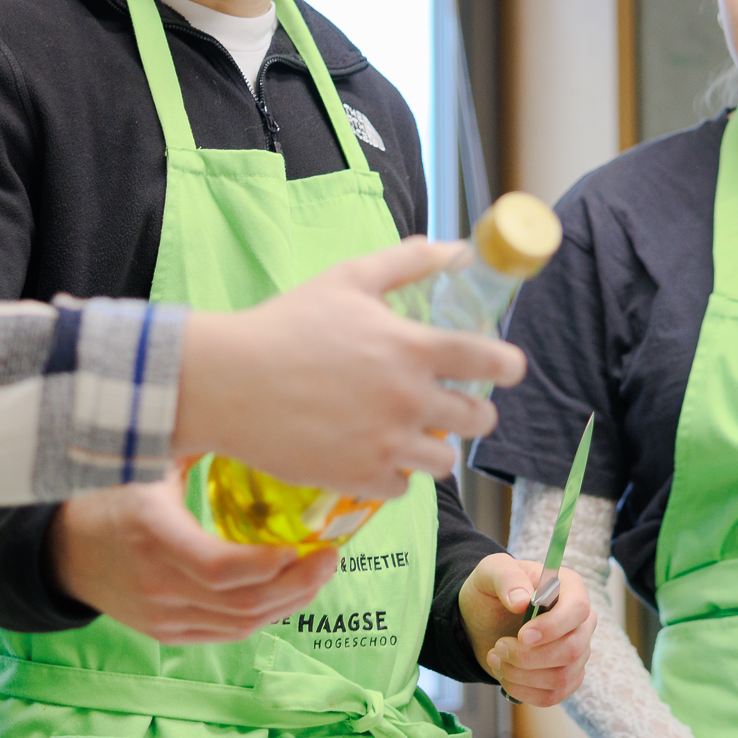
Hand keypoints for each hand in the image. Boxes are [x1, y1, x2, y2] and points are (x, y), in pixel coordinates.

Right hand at [48, 466, 338, 644]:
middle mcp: (156, 584)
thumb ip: (193, 443)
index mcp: (151, 534)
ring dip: (286, 605)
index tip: (307, 545)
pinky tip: (286, 596)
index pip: (219, 569)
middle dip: (296, 586)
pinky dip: (262, 618)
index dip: (269, 566)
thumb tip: (250, 412)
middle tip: (331, 559)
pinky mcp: (166, 633)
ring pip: (238, 624)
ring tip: (317, 575)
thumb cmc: (110, 497)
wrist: (63, 551)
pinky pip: (224, 634)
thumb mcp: (144, 462)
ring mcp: (161, 615)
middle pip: (240, 603)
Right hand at [174, 238, 525, 500]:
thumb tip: (456, 249)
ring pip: (444, 462)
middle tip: (453, 406)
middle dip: (472, 412)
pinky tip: (372, 453)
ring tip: (410, 434)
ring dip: (434, 447)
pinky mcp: (360, 478)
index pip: (491, 361)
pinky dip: (393, 473)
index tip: (507, 368)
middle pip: (478, 419)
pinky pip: (402, 487)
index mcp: (413, 349)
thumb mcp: (348, 279)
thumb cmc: (286, 324)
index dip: (508, 365)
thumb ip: (407, 263)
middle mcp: (410, 400)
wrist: (229, 382)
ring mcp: (387, 443)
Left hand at [458, 556, 594, 706]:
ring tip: (496, 658)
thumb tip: (522, 601)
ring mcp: (577, 651)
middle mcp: (581, 621)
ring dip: (522, 675)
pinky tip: (505, 676)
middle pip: (572, 650)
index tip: (522, 635)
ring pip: (562, 678)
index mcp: (569, 587)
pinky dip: (524, 691)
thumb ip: (506, 577)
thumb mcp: (490, 572)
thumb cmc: (492, 591)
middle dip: (529, 657)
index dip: (552, 627)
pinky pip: (554, 696)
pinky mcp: (566, 677)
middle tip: (499, 647)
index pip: (578, 610)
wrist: (484, 620)